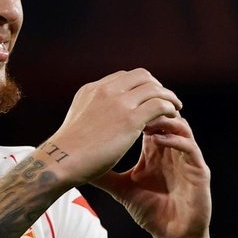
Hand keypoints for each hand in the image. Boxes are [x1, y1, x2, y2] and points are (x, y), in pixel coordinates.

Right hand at [42, 69, 181, 185]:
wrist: (61, 160)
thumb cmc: (67, 152)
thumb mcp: (77, 123)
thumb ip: (90, 116)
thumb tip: (95, 126)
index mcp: (91, 90)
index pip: (123, 78)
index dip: (140, 86)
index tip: (147, 99)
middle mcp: (105, 90)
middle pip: (142, 76)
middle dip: (157, 87)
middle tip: (166, 101)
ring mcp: (118, 102)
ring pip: (154, 88)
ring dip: (168, 97)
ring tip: (176, 109)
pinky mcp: (130, 118)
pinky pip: (159, 104)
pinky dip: (169, 109)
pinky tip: (172, 118)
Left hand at [93, 114, 211, 237]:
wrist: (172, 235)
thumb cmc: (150, 211)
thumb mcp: (121, 189)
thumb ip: (104, 175)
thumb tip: (76, 167)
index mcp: (157, 150)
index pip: (149, 120)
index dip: (136, 111)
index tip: (116, 107)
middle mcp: (174, 150)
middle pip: (166, 117)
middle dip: (151, 109)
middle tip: (131, 105)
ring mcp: (188, 159)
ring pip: (181, 127)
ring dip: (163, 120)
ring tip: (143, 120)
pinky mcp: (199, 171)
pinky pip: (190, 148)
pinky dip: (174, 140)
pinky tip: (155, 140)